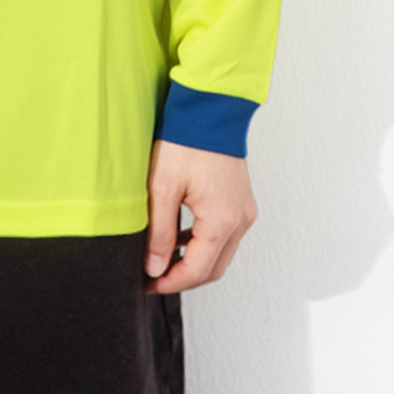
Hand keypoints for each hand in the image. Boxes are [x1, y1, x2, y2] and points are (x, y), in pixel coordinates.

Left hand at [145, 142, 256, 297]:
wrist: (210, 108)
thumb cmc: (186, 140)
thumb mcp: (162, 189)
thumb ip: (159, 233)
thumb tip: (154, 267)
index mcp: (221, 221)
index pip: (197, 271)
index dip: (170, 283)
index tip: (148, 284)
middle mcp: (240, 221)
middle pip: (213, 270)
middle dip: (183, 279)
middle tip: (154, 279)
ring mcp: (244, 212)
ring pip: (220, 256)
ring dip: (194, 263)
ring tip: (163, 260)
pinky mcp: (242, 204)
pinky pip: (225, 237)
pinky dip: (204, 246)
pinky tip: (181, 240)